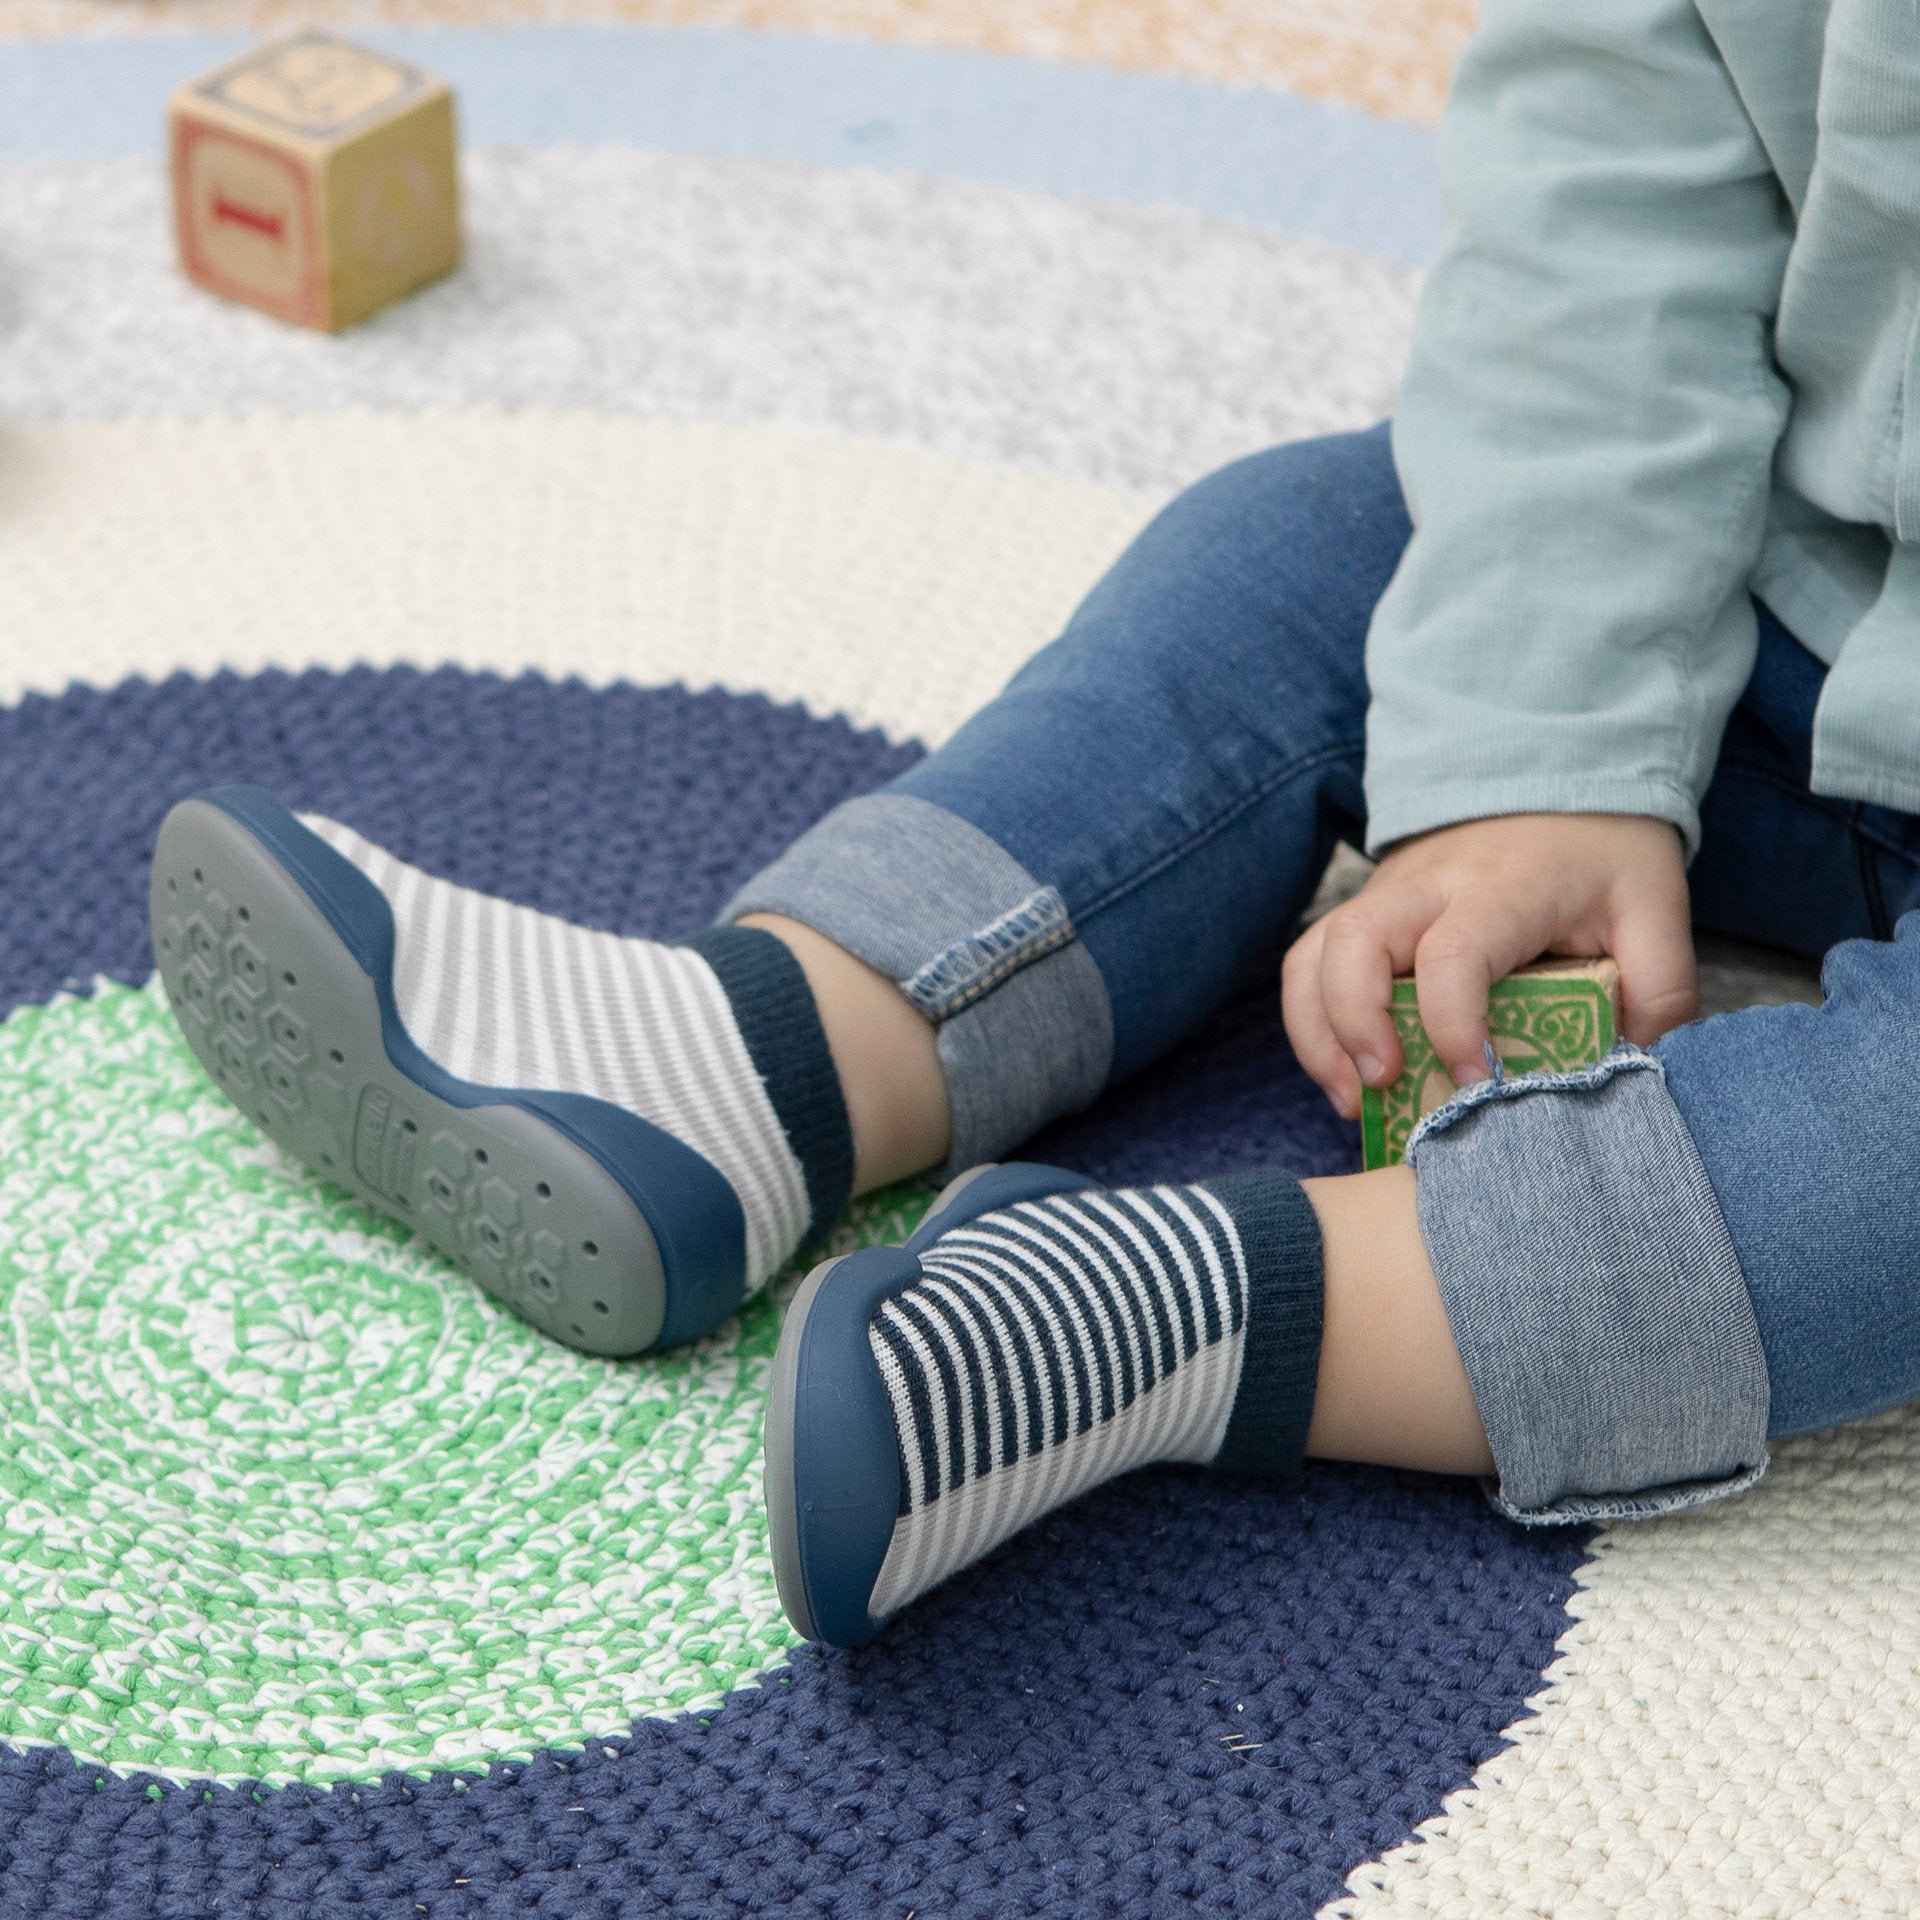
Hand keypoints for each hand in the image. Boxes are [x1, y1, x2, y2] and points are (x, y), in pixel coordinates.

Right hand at [1282, 813, 1696, 1120]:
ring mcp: (1384, 898)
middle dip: (1353, 1024)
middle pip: (1353, 942)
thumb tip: (1627, 1071)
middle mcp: (1426, 888)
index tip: (1474, 1082)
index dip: (1453, 1025)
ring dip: (1317, 1034)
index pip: (1454, 954)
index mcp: (1502, 890)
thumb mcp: (1654, 912)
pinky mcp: (1365, 916)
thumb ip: (1659, 991)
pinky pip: (1310, 965)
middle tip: (1382, 1086)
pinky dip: (1311, 1024)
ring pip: (1313, 955)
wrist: (1554, 782)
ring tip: (1351, 1100)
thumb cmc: (1601, 856)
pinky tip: (1345, 1076)